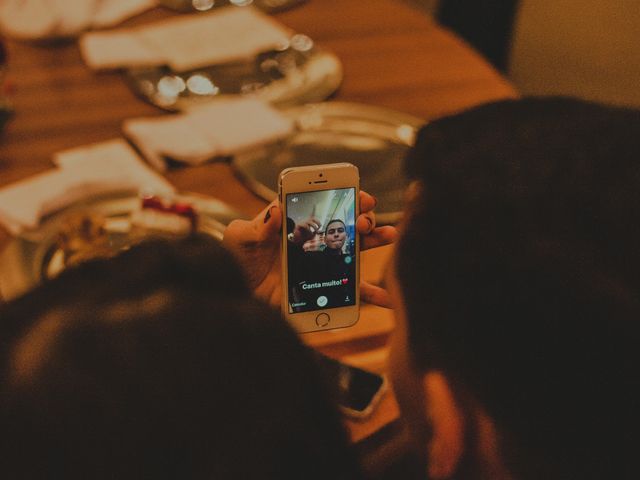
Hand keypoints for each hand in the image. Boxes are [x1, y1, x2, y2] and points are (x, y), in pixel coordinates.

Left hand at [222, 191, 396, 307]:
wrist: (238, 297)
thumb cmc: (236, 263)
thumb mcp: (240, 239)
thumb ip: (256, 225)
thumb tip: (276, 209)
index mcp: (295, 222)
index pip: (324, 203)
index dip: (345, 196)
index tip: (360, 196)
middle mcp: (312, 240)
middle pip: (345, 223)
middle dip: (362, 218)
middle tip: (365, 221)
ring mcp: (320, 263)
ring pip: (355, 250)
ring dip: (376, 241)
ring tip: (389, 235)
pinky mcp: (324, 289)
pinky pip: (351, 291)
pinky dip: (372, 294)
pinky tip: (388, 297)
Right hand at [291, 208, 321, 244]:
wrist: (297, 240)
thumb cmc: (304, 237)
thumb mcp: (312, 234)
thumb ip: (315, 232)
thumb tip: (318, 230)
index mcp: (308, 222)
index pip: (311, 214)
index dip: (313, 209)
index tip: (315, 204)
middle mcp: (305, 221)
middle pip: (313, 218)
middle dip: (318, 222)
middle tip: (319, 227)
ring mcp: (302, 222)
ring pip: (310, 222)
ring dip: (314, 227)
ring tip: (315, 232)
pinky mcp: (299, 225)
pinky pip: (305, 225)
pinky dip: (309, 230)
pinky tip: (310, 233)